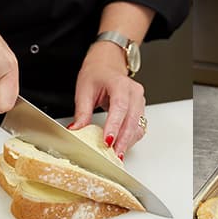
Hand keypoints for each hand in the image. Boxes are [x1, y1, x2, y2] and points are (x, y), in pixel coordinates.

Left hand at [70, 41, 145, 159]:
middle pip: (131, 120)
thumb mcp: (85, 89)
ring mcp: (140, 101)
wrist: (108, 63)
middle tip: (113, 155)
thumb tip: (76, 130)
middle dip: (122, 141)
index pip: (120, 107)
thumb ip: (82, 112)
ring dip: (127, 142)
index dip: (114, 126)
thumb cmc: (98, 72)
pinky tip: (122, 146)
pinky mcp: (140, 110)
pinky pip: (139, 127)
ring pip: (137, 126)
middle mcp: (134, 93)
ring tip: (116, 155)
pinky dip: (130, 139)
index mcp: (120, 84)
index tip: (108, 141)